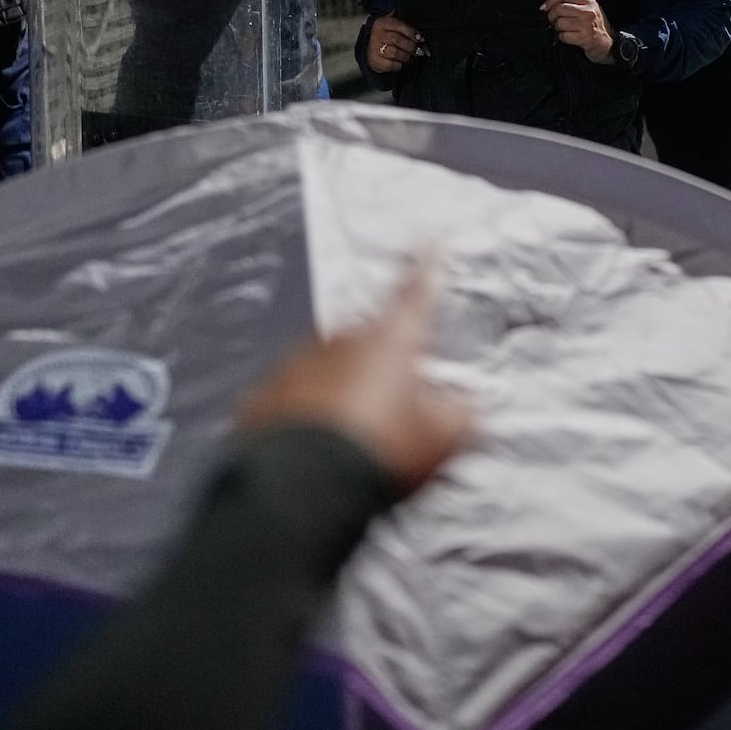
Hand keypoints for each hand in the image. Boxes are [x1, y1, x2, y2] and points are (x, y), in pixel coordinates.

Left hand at [236, 254, 471, 494]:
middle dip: (378, 362)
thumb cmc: (382, 451)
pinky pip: (290, 395)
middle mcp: (342, 339)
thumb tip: (469, 402)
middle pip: (368, 339)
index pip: (416, 295)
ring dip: (336, 386)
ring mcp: (296, 363)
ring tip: (347, 433)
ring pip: (325, 365)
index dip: (426, 268)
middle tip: (388, 404)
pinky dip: (301, 410)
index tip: (429, 241)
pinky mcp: (262, 394)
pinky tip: (309, 442)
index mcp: (391, 340)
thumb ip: (461, 412)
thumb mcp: (442, 439)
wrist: (303, 488)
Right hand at [367, 15, 425, 75]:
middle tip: (419, 52)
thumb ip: (409, 32)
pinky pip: (391, 65)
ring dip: (407, 57)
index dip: (412, 33)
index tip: (421, 39)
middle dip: (411, 47)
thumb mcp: (396, 30)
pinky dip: (399, 65)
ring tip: (411, 58)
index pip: (399, 26)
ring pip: (395, 53)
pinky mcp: (375, 60)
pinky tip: (401, 63)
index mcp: (383, 23)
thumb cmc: (389, 39)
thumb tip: (424, 43)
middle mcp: (377, 34)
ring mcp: (374, 48)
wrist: (373, 51)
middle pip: (397, 40)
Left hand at [541, 0, 614, 62]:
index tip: (544, 7)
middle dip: (551, 16)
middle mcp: (588, 11)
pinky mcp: (584, 38)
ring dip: (557, 29)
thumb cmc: (598, 28)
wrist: (609, 45)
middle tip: (553, 21)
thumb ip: (579, 1)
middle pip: (559, 8)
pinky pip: (563, 36)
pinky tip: (568, 38)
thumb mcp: (593, 10)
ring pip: (560, 23)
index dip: (551, 0)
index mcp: (589, 2)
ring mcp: (587, 25)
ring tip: (563, 30)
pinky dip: (562, 38)